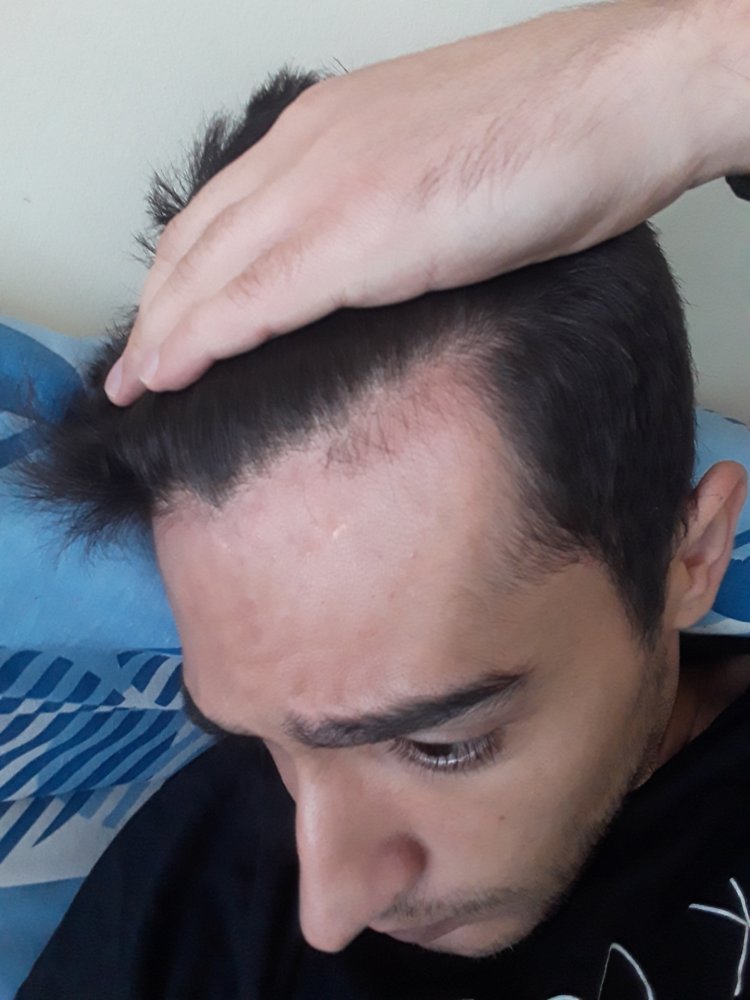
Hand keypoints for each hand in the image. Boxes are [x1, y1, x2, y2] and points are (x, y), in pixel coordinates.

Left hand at [106, 0, 748, 404]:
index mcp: (324, 129)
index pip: (220, 212)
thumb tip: (360, 273)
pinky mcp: (363, 232)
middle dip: (156, 312)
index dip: (179, 276)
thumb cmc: (551, 132)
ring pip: (211, 270)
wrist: (623, 98)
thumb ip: (379, 211)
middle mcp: (308, 148)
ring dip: (164, 332)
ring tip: (138, 384)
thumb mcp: (434, 168)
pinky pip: (259, 295)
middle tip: (134, 369)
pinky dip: (204, 337)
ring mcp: (331, 185)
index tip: (160, 325)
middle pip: (196, 242)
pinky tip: (173, 372)